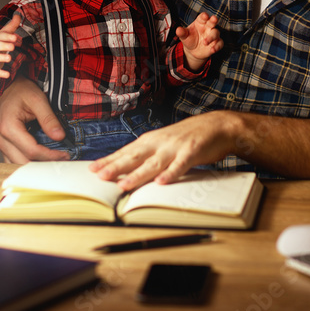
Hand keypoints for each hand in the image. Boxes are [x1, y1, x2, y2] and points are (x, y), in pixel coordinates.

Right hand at [0, 77, 69, 162]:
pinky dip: (27, 162)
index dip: (51, 156)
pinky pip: (14, 160)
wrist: (5, 87)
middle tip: (61, 162)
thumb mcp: (38, 99)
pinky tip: (41, 159)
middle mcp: (2, 139)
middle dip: (44, 165)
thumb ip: (49, 119)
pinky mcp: (4, 145)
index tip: (65, 155)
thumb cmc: (19, 90)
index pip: (32, 151)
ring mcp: (1, 143)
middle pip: (24, 163)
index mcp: (9, 128)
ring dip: (35, 166)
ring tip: (53, 162)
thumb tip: (60, 136)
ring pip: (17, 165)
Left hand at [89, 111, 236, 190]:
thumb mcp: (164, 143)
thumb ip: (148, 155)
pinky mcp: (192, 152)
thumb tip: (127, 168)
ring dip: (138, 175)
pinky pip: (180, 165)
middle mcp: (160, 142)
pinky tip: (161, 182)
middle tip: (99, 176)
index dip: (109, 160)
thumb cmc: (188, 137)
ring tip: (123, 185)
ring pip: (154, 163)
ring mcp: (175, 147)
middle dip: (116, 167)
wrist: (217, 125)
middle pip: (134, 157)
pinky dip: (171, 173)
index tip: (92, 169)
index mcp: (151, 140)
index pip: (125, 152)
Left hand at [176, 13, 223, 71]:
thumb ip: (182, 33)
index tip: (205, 16)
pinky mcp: (216, 43)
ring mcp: (213, 35)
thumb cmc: (189, 39)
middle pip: (212, 22)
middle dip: (213, 20)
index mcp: (200, 22)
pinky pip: (220, 43)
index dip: (204, 16)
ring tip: (204, 42)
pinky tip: (213, 50)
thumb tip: (178, 30)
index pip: (203, 17)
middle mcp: (208, 27)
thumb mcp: (184, 36)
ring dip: (211, 37)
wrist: (193, 51)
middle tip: (214, 19)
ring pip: (216, 33)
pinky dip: (217, 46)